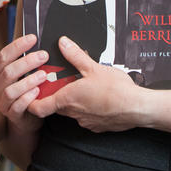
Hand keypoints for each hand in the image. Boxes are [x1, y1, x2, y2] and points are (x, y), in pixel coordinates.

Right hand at [0, 34, 52, 134]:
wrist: (27, 118)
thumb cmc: (26, 92)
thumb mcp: (23, 75)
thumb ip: (25, 61)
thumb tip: (37, 42)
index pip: (3, 55)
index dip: (17, 46)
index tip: (33, 38)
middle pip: (7, 71)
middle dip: (26, 62)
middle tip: (44, 56)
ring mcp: (2, 101)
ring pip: (10, 90)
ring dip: (28, 81)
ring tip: (44, 75)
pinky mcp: (11, 114)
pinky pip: (17, 106)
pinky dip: (27, 97)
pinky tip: (38, 92)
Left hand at [29, 36, 149, 132]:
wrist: (139, 109)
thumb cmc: (117, 90)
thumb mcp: (94, 67)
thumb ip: (76, 55)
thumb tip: (63, 43)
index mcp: (68, 99)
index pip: (39, 108)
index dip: (31, 102)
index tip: (30, 93)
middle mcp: (74, 113)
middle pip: (55, 106)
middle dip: (55, 94)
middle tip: (59, 80)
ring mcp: (86, 122)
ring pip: (71, 111)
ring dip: (72, 100)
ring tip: (81, 85)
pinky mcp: (97, 126)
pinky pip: (85, 117)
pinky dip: (86, 108)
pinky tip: (96, 97)